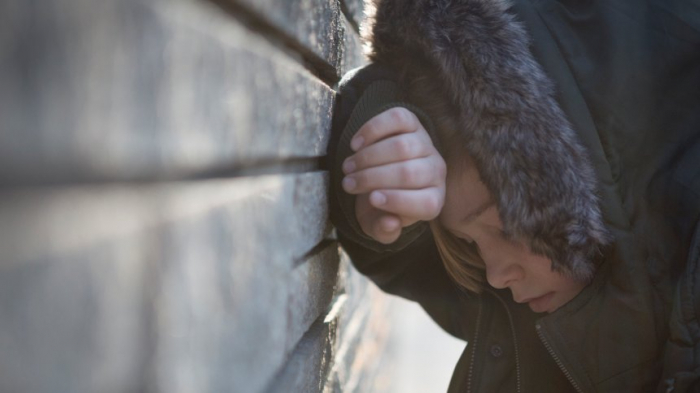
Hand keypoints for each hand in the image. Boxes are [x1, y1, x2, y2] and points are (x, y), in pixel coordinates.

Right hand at [341, 107, 446, 243]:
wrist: (380, 176)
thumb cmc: (380, 205)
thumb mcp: (379, 225)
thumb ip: (384, 232)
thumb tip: (390, 223)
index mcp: (433, 200)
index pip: (425, 203)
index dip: (398, 201)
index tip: (371, 200)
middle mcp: (436, 171)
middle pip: (409, 172)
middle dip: (373, 178)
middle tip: (348, 184)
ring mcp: (426, 144)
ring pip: (402, 146)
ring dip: (368, 157)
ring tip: (348, 168)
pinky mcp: (412, 123)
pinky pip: (397, 119)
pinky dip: (373, 129)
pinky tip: (356, 144)